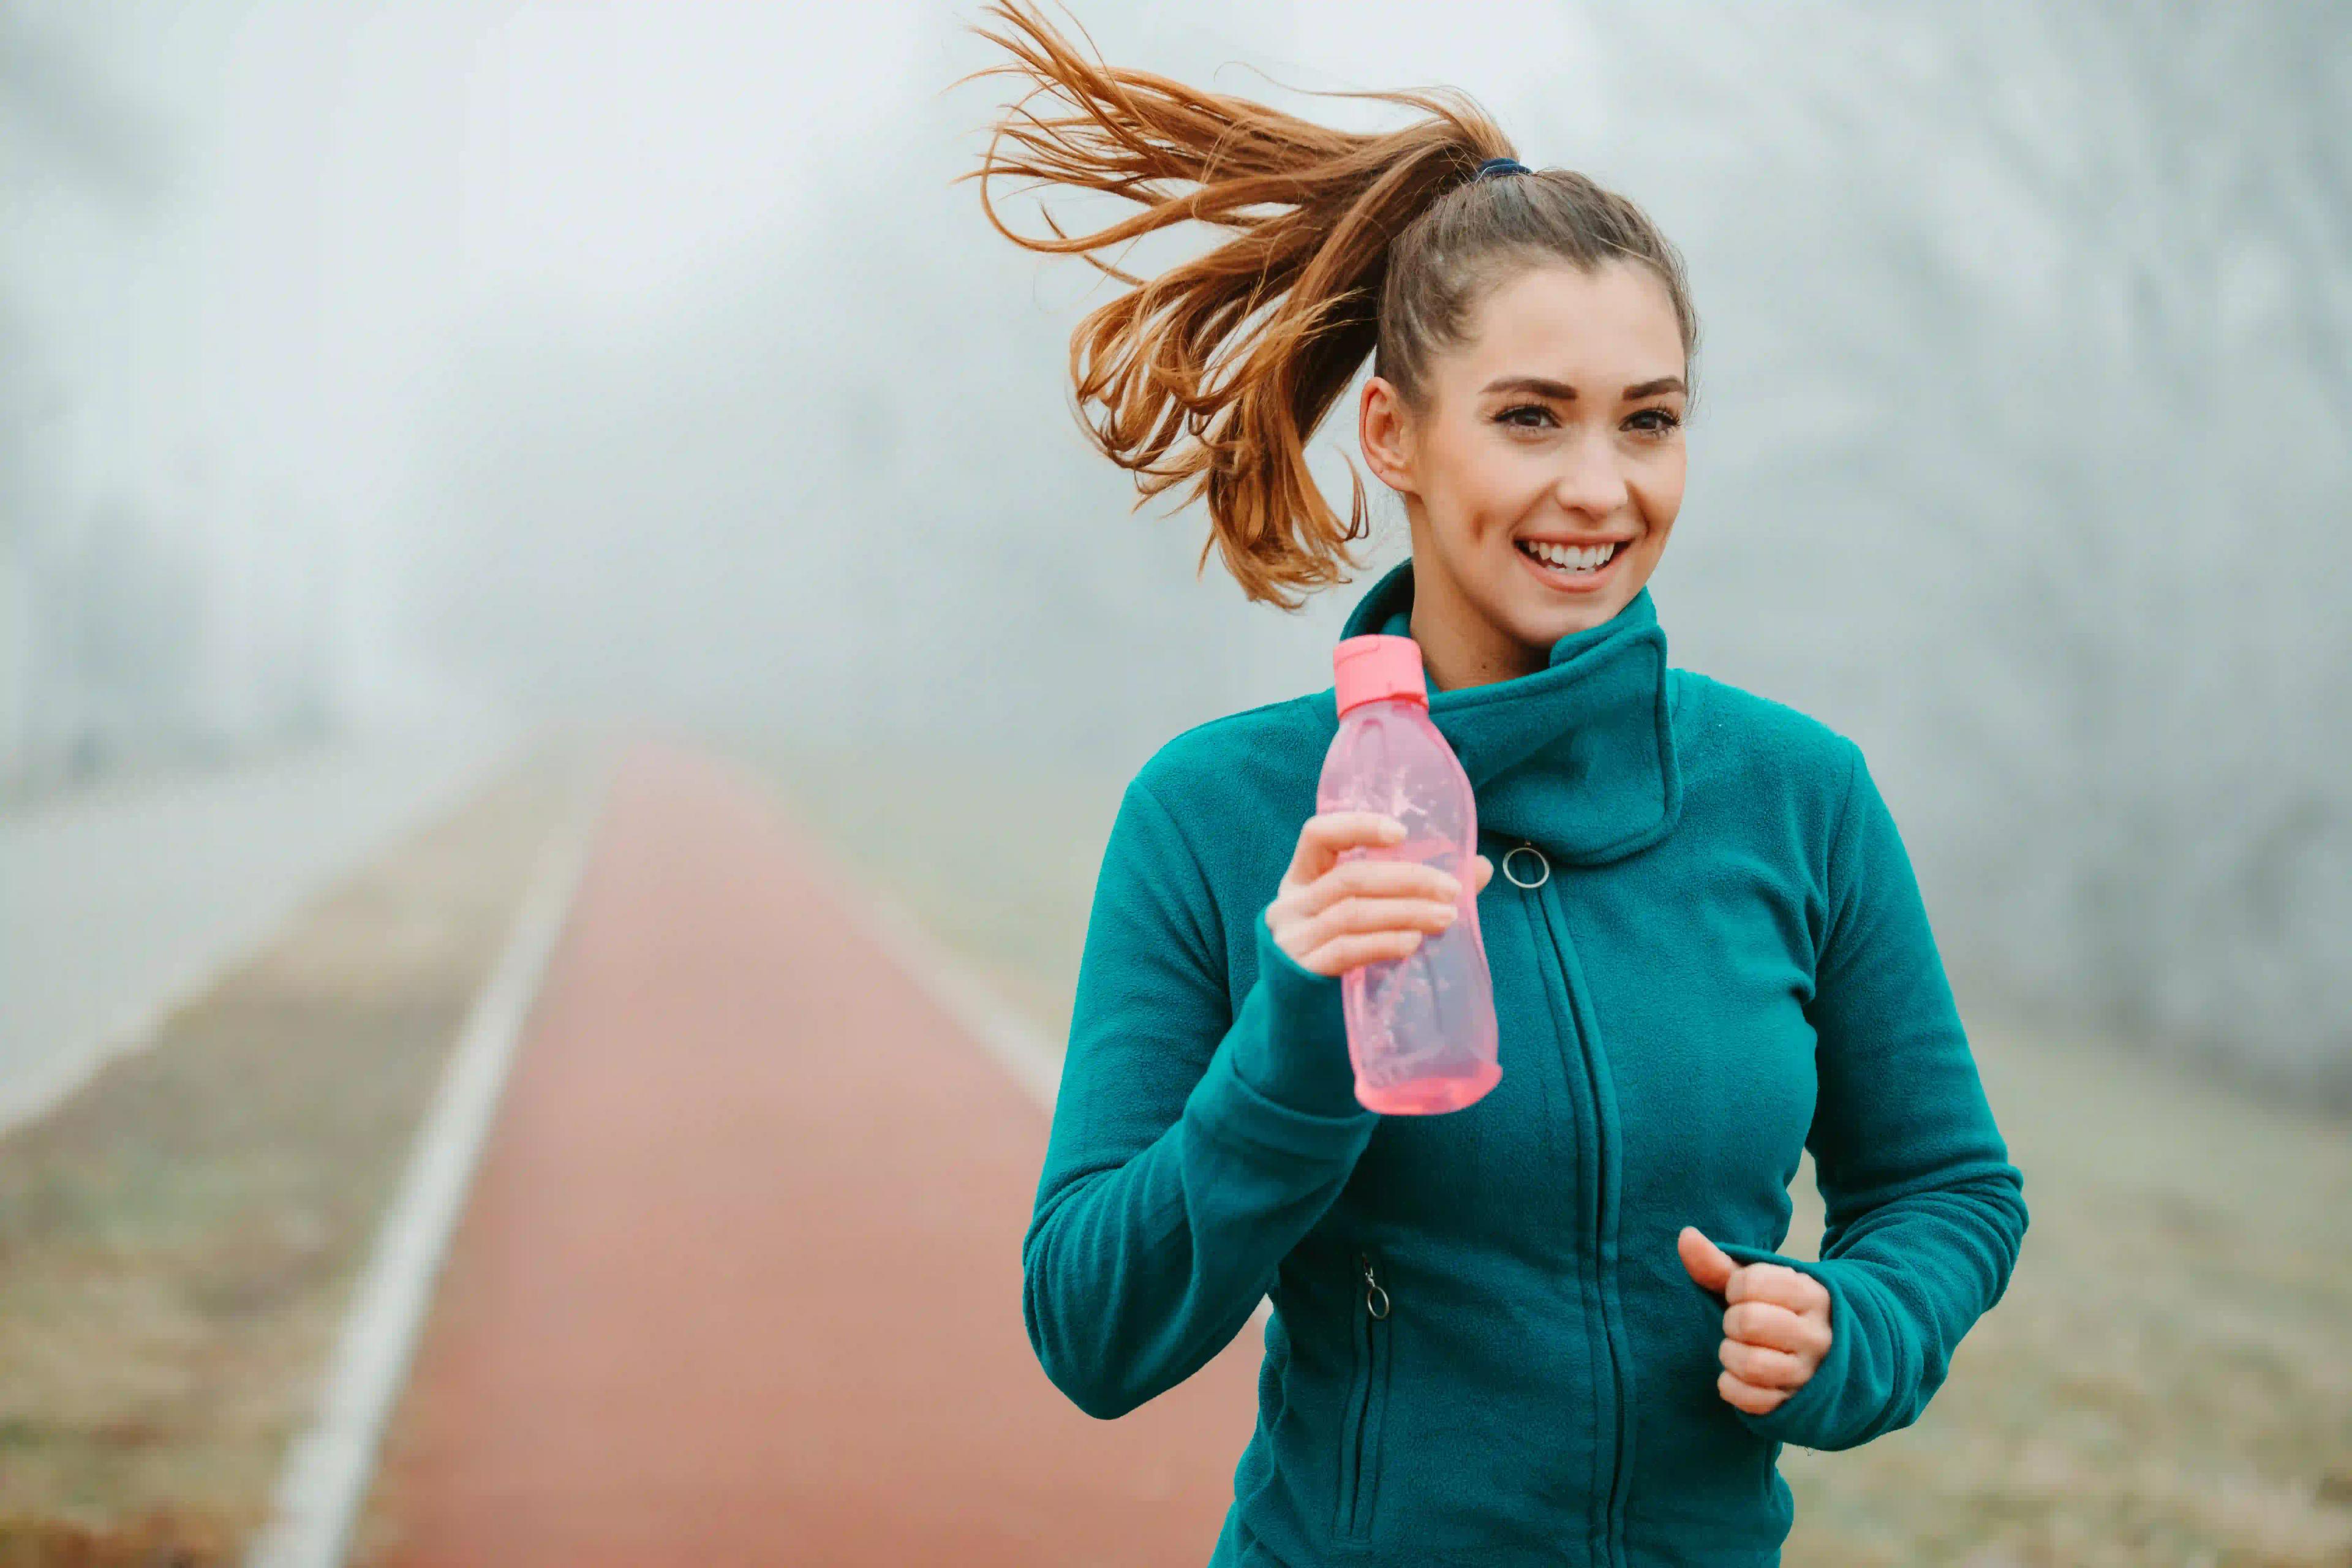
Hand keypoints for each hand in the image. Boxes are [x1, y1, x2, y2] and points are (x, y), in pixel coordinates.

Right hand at [1266, 812, 1493, 978]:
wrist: (1302, 1024)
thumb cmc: (1342, 959)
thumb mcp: (1363, 917)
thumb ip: (1412, 890)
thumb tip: (1479, 867)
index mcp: (1301, 879)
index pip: (1318, 835)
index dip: (1357, 826)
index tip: (1402, 833)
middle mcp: (1289, 904)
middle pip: (1349, 878)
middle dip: (1406, 879)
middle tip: (1451, 889)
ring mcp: (1292, 939)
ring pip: (1353, 912)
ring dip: (1405, 911)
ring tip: (1444, 916)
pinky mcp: (1301, 972)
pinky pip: (1347, 950)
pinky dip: (1383, 942)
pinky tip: (1412, 942)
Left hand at [1676, 1226, 1832, 1415]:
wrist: (1827, 1352)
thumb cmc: (1779, 1309)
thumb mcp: (1757, 1282)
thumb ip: (1719, 1264)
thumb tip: (1685, 1236)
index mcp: (1811, 1295)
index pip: (1752, 1283)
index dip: (1735, 1287)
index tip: (1742, 1294)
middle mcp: (1817, 1335)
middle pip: (1749, 1322)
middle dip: (1731, 1320)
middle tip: (1738, 1322)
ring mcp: (1809, 1374)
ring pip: (1751, 1364)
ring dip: (1730, 1354)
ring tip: (1738, 1347)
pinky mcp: (1795, 1404)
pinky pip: (1751, 1399)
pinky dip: (1732, 1386)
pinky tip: (1737, 1374)